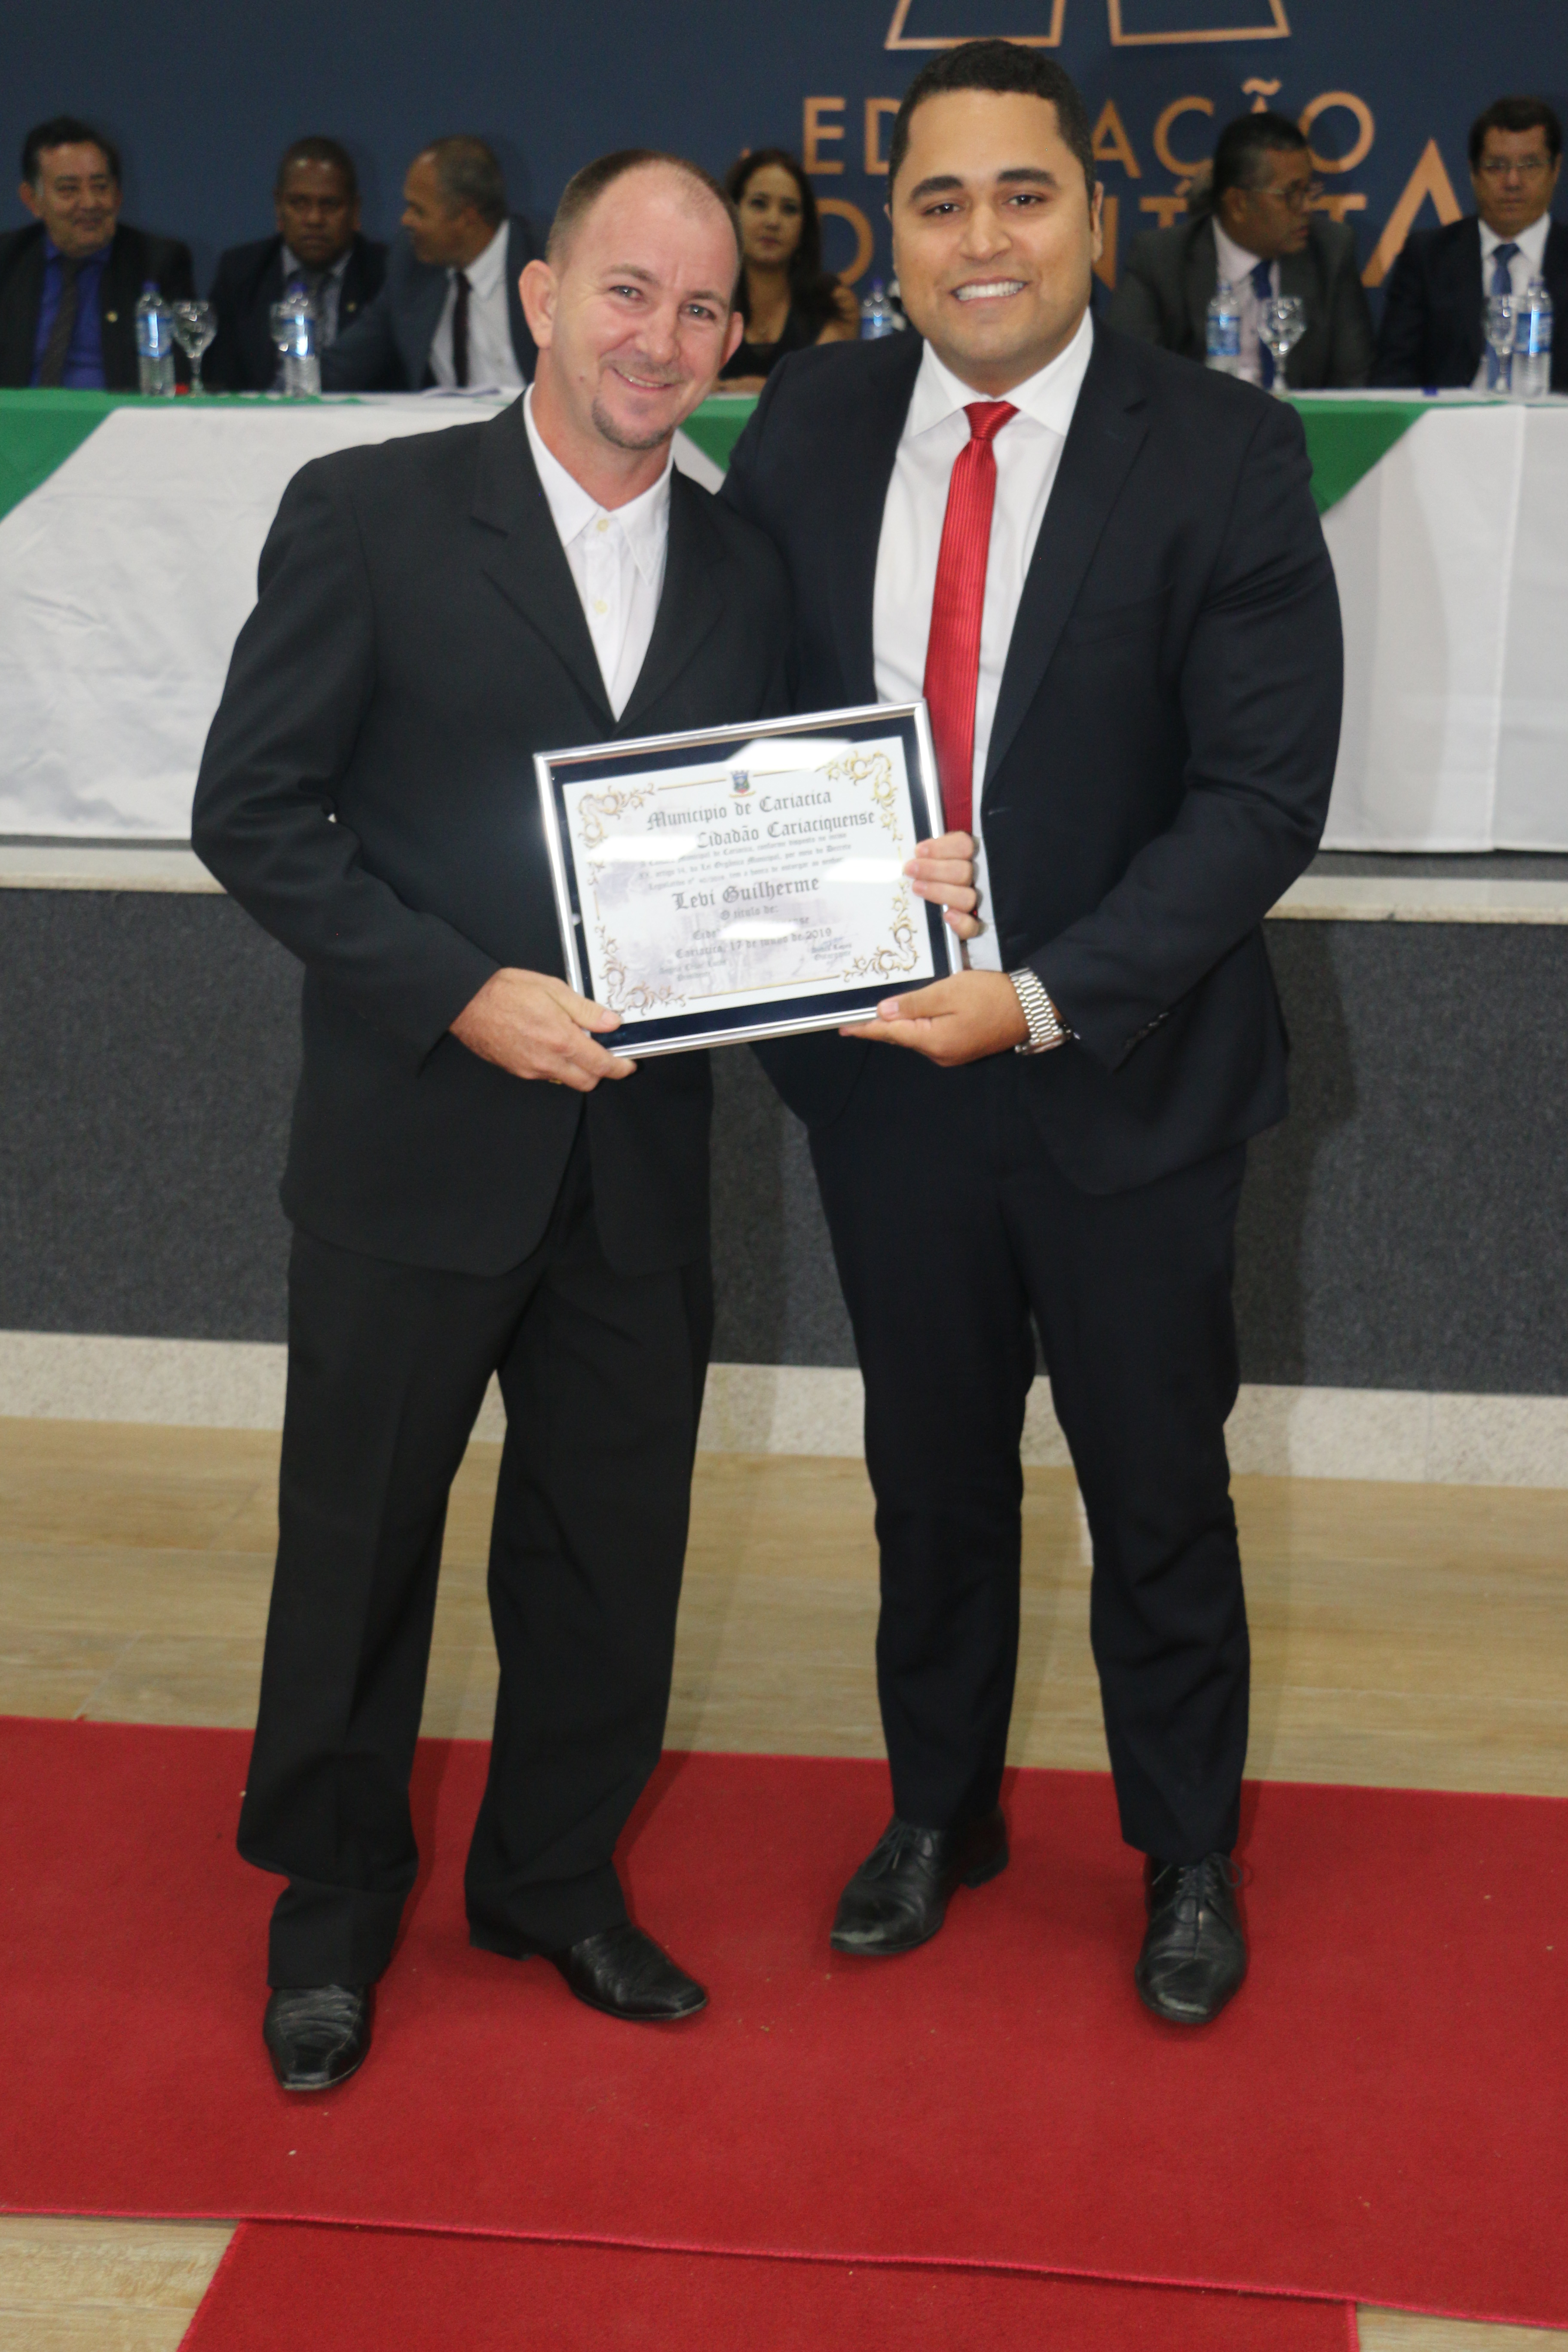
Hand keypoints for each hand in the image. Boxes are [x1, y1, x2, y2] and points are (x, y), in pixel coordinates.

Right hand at [450, 968, 635, 1090]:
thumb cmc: (505, 991)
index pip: (601, 1065)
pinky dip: (556, 1065)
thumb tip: (611, 1022)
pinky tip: (550, 1045)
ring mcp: (531, 1069)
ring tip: (573, 1044)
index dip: (619, 1068)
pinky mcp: (517, 1071)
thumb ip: (585, 1010)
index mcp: (561, 1040)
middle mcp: (548, 1061)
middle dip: (600, 1072)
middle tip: (604, 1054)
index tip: (628, 1065)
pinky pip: (546, 1075)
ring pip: (566, 1080)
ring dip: (577, 1069)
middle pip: (587, 1081)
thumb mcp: (553, 989)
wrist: (466, 1002)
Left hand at [840, 969, 1032, 1065]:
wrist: (1030, 1008)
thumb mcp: (949, 991)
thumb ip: (914, 1003)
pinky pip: (931, 1036)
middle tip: (857, 1012)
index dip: (865, 1028)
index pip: (890, 1033)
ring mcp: (951, 1054)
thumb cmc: (991, 996)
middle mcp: (939, 1054)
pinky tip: (913, 1012)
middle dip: (880, 1024)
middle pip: (902, 1037)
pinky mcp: (961, 1048)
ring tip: (881, 1009)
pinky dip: (919, 1024)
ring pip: (916, 1036)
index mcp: (933, 1041)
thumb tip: (883, 1012)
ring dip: (901, 1023)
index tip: (842, 1026)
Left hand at [905, 830, 981, 941]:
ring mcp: (974, 905)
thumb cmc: (920, 883)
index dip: (942, 847)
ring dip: (941, 892)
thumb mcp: (922, 865)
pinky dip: (961, 922)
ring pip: (967, 897)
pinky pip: (972, 927)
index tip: (919, 851)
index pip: (964, 846)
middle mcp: (973, 880)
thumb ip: (923, 857)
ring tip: (916, 888)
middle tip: (910, 869)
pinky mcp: (970, 928)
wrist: (923, 924)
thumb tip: (912, 852)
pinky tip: (948, 916)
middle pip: (963, 871)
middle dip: (934, 869)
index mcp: (963, 859)